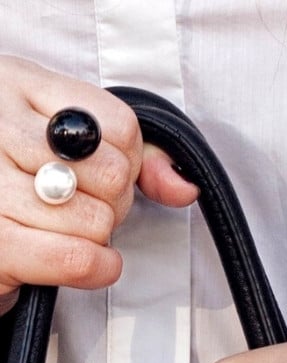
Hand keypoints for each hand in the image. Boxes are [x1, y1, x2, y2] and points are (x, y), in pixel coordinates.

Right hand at [0, 56, 196, 314]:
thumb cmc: (20, 184)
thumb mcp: (70, 144)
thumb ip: (136, 157)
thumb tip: (184, 188)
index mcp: (17, 84)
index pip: (118, 125)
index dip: (128, 162)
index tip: (102, 177)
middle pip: (111, 175)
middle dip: (112, 204)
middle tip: (82, 208)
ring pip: (95, 221)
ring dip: (95, 238)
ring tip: (65, 230)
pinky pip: (76, 258)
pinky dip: (96, 268)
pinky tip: (89, 263)